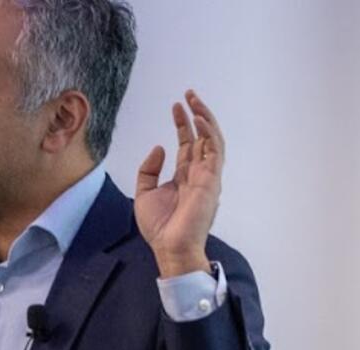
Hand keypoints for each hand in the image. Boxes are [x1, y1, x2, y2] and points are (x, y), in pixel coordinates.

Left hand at [135, 90, 224, 277]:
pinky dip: (210, 132)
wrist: (169, 246)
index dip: (183, 124)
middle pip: (202, 137)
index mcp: (184, 176)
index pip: (188, 144)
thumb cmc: (159, 226)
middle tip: (189, 94)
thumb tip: (159, 146)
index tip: (176, 106)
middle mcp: (198, 173)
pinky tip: (199, 118)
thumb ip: (149, 169)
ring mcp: (207, 176)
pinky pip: (215, 151)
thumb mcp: (144, 192)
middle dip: (197, 114)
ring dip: (205, 118)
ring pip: (212, 139)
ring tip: (194, 99)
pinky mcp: (212, 180)